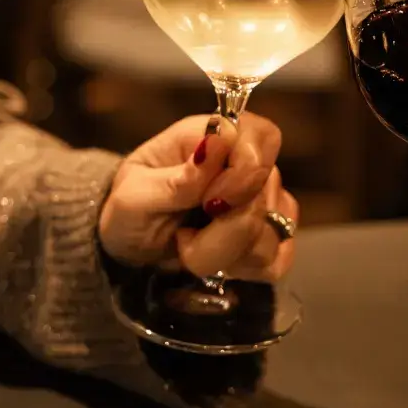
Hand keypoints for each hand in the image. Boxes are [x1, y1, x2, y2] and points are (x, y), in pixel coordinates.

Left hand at [99, 113, 297, 282]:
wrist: (129, 247)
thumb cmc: (129, 209)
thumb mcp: (134, 196)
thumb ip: (177, 177)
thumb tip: (219, 140)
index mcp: (213, 136)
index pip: (262, 137)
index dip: (245, 173)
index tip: (209, 203)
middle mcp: (246, 164)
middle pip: (263, 199)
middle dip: (220, 233)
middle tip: (183, 237)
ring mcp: (264, 201)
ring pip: (271, 236)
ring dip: (223, 256)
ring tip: (190, 248)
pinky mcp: (270, 238)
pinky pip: (278, 261)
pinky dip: (244, 271)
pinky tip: (218, 265)